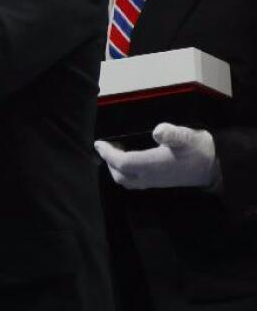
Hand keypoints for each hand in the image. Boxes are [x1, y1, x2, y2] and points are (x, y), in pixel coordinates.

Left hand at [95, 123, 220, 189]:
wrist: (215, 167)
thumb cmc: (199, 149)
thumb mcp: (187, 137)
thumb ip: (172, 134)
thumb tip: (158, 131)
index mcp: (153, 165)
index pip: (122, 162)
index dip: (108, 154)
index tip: (98, 143)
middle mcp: (150, 177)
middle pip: (119, 174)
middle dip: (109, 161)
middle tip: (106, 146)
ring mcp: (153, 183)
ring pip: (125, 181)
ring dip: (116, 168)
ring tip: (115, 151)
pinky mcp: (157, 184)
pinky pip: (133, 183)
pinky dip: (124, 172)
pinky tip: (128, 160)